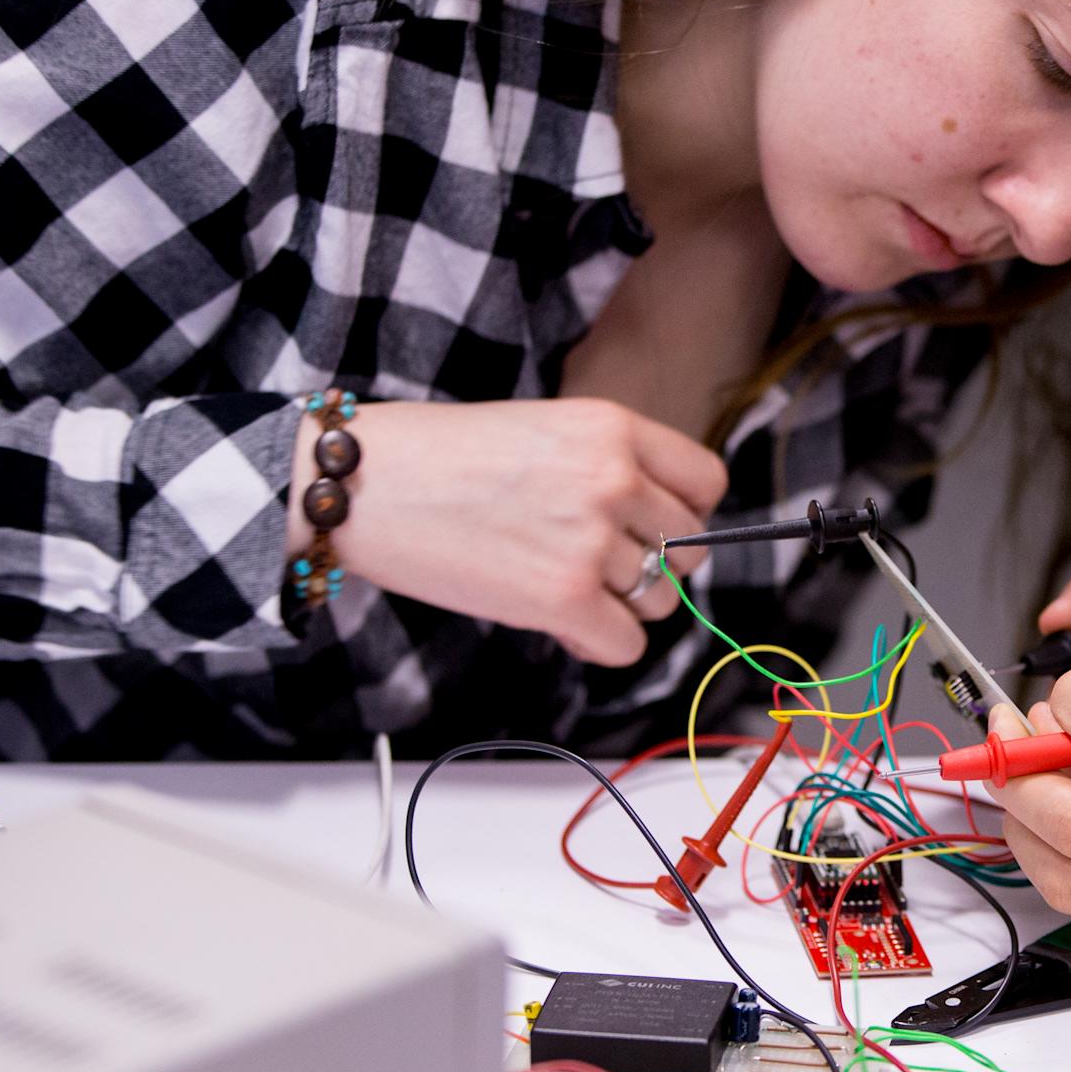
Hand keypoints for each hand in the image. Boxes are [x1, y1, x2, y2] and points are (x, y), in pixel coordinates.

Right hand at [289, 398, 727, 664]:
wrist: (364, 483)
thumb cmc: (441, 456)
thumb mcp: (545, 430)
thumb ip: (608, 467)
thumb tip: (661, 533)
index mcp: (613, 427)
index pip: (707, 481)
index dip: (685, 513)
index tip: (653, 528)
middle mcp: (614, 478)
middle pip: (688, 548)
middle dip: (650, 565)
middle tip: (595, 566)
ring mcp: (591, 538)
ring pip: (660, 601)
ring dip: (621, 607)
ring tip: (565, 590)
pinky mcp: (562, 596)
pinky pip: (626, 643)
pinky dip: (598, 644)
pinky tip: (560, 625)